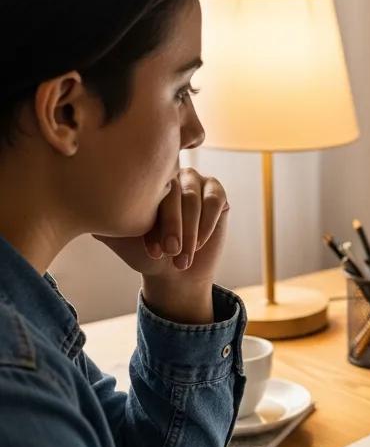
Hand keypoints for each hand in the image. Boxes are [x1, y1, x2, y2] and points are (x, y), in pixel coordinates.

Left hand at [96, 168, 229, 323]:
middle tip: (169, 253)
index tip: (151, 251)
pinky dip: (207, 225)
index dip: (153, 222)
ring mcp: (194, 179)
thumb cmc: (142, 253)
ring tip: (182, 257)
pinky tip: (199, 245)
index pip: (149, 188)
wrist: (172, 274)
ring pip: (195, 198)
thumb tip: (76, 194)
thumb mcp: (117, 233)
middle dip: (174, 227)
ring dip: (191, 231)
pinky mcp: (217, 192)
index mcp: (142, 178)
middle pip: (174, 191)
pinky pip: (215, 201)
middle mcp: (168, 172)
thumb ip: (103, 212)